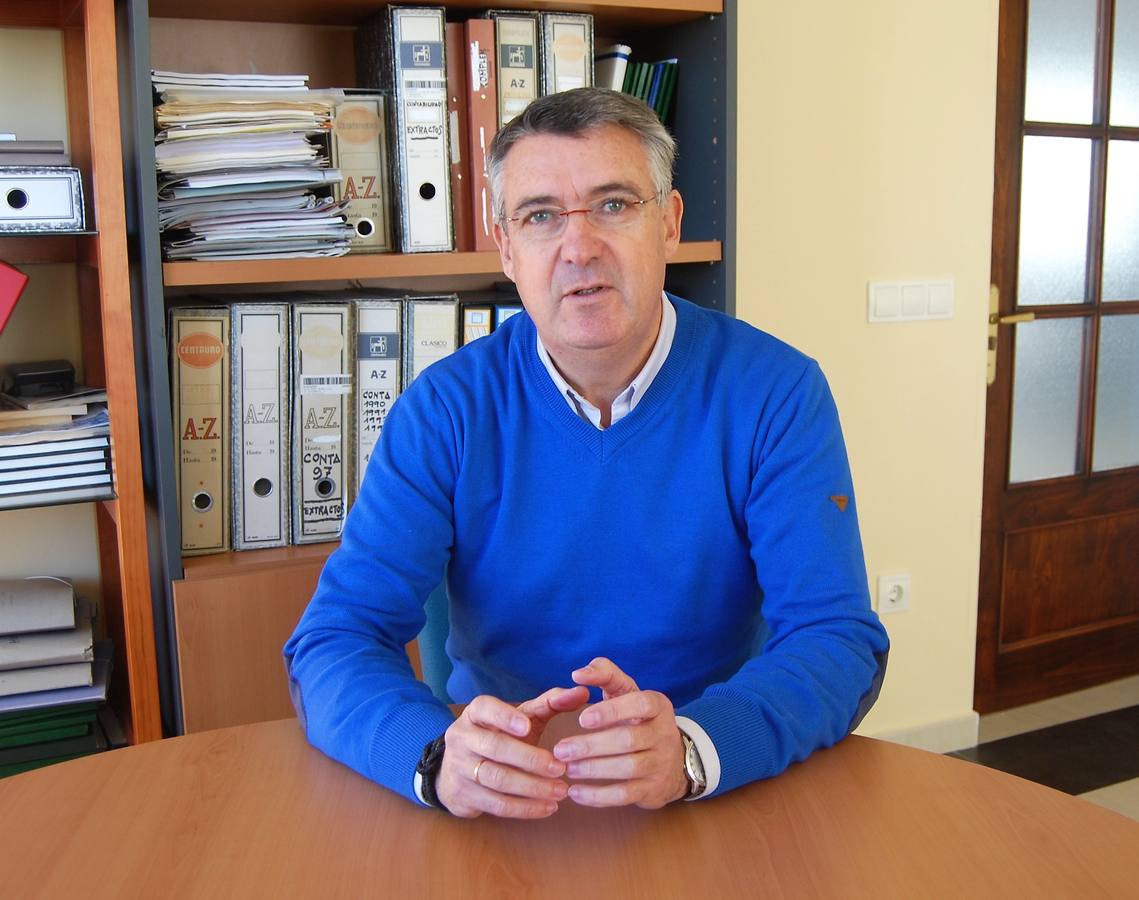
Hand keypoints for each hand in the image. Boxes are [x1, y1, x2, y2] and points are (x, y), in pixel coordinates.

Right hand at [435, 685, 588, 818]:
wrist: (458, 771)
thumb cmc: (500, 736)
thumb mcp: (520, 718)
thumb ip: (550, 704)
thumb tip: (583, 692)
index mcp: (475, 713)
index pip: (485, 709)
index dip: (505, 717)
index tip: (528, 726)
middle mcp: (462, 737)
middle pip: (495, 747)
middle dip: (530, 759)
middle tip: (561, 768)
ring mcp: (459, 768)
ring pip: (497, 778)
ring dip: (532, 787)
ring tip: (560, 791)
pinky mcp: (464, 796)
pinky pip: (496, 804)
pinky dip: (524, 808)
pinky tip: (547, 807)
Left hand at [553, 657, 688, 808]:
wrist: (672, 760)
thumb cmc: (638, 718)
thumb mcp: (627, 692)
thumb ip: (604, 674)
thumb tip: (578, 673)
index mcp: (658, 705)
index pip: (639, 704)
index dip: (611, 711)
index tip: (582, 718)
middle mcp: (664, 734)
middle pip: (628, 740)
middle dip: (592, 745)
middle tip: (561, 749)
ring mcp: (661, 764)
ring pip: (628, 768)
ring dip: (594, 770)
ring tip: (567, 768)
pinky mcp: (653, 790)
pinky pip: (625, 795)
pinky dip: (599, 796)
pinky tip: (576, 793)